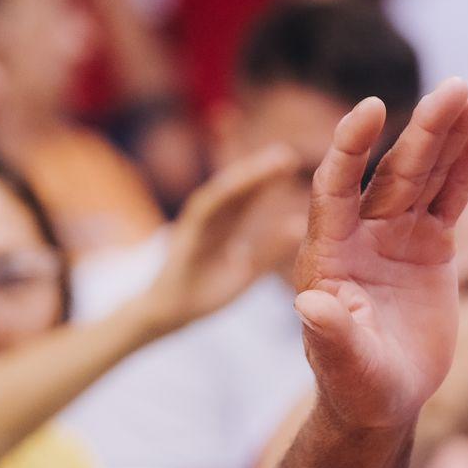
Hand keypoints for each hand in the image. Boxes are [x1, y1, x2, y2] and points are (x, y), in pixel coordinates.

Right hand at [141, 145, 300, 331]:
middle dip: (260, 169)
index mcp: (226, 221)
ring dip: (244, 177)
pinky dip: (218, 197)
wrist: (168, 312)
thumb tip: (299, 226)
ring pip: (222, 193)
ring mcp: (196, 224)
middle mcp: (211, 216)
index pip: (251, 194)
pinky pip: (202, 213)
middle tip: (287, 155)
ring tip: (267, 165)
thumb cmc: (206, 289)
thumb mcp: (246, 270)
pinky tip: (235, 185)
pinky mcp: (185, 237)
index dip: (270, 177)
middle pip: (238, 187)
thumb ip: (269, 249)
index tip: (294, 163)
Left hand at [293, 77, 467, 428]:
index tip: (371, 108)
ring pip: (427, 172)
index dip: (350, 148)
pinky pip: (452, 192)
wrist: (383, 400)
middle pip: (394, 169)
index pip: (334, 188)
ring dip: (454, 131)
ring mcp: (396, 233)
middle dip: (426, 129)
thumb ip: (332, 335)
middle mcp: (359, 232)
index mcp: (328, 254)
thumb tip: (310, 304)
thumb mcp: (344, 366)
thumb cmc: (354, 386)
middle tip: (458, 87)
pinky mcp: (429, 242)